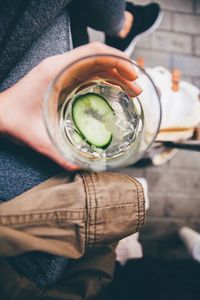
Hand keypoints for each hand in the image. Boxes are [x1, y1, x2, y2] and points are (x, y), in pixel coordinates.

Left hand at [0, 42, 140, 169]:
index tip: (134, 75)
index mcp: (56, 71)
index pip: (93, 54)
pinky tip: (115, 90)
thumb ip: (59, 156)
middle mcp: (60, 66)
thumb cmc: (14, 121)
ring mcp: (62, 70)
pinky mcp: (62, 77)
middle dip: (123, 69)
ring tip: (132, 90)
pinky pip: (89, 71)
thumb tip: (82, 169)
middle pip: (99, 57)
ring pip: (96, 63)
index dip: (118, 61)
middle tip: (137, 89)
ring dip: (116, 72)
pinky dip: (106, 77)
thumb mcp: (38, 140)